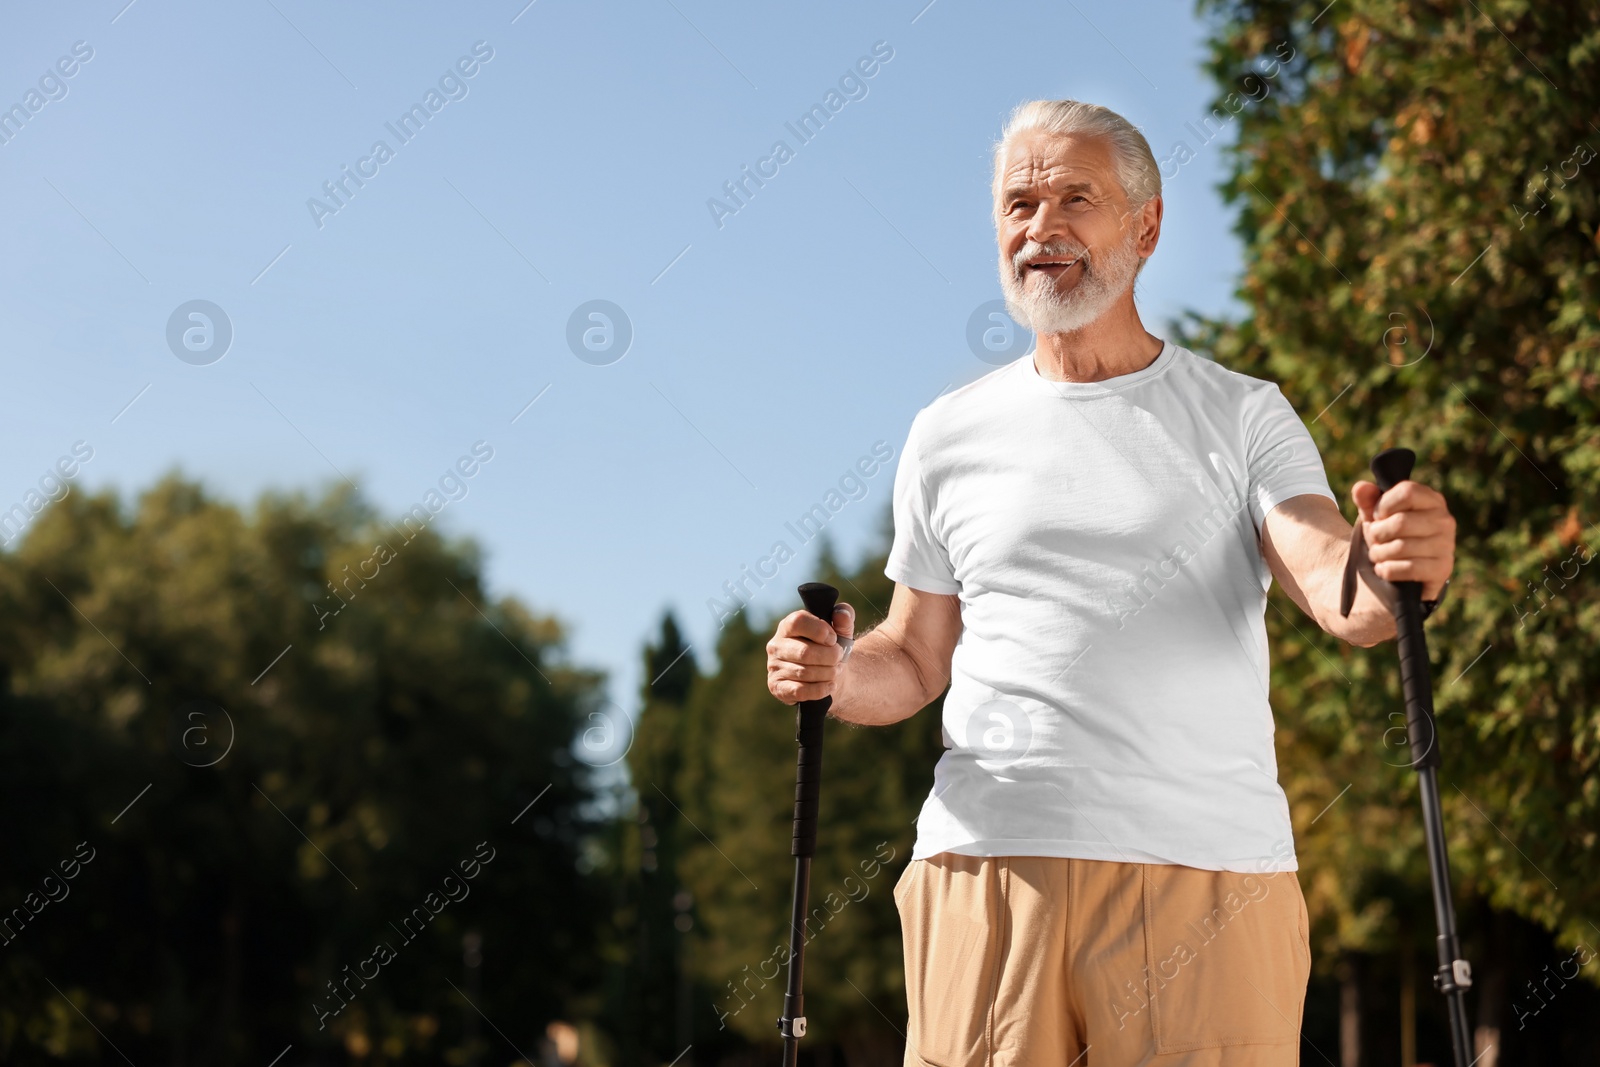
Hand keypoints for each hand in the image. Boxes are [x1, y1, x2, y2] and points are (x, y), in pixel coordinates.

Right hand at [766, 603, 855, 705]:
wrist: (829, 675)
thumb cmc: (831, 649)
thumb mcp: (842, 631)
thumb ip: (845, 617)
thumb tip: (842, 614)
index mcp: (788, 625)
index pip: (798, 621)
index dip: (819, 630)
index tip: (833, 639)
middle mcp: (776, 645)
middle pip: (804, 652)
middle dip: (829, 657)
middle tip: (839, 659)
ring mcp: (774, 667)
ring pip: (804, 673)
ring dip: (827, 674)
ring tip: (836, 671)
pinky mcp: (777, 687)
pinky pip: (799, 690)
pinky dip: (820, 689)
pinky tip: (830, 685)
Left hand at [1352, 478, 1455, 599]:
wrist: (1405, 572)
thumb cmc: (1390, 534)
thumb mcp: (1376, 514)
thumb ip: (1366, 499)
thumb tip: (1360, 488)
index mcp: (1431, 500)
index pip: (1407, 492)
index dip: (1383, 505)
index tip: (1378, 517)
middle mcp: (1444, 520)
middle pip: (1400, 522)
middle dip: (1377, 533)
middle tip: (1374, 540)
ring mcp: (1446, 545)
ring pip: (1400, 547)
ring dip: (1379, 554)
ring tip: (1377, 554)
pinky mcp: (1442, 569)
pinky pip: (1408, 569)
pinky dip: (1388, 570)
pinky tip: (1384, 568)